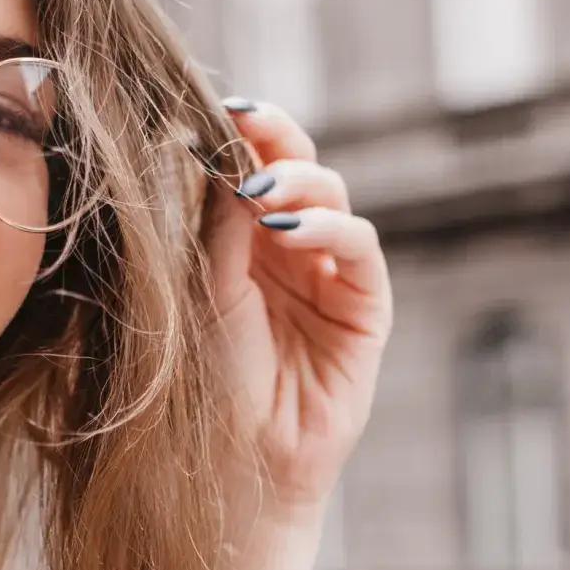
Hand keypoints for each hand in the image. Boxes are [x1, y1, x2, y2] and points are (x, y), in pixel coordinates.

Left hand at [206, 101, 391, 514]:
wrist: (241, 463)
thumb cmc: (210, 385)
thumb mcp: (204, 292)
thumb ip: (217, 227)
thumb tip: (220, 154)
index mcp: (242, 240)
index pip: (252, 166)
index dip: (243, 133)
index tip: (220, 107)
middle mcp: (290, 249)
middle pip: (298, 168)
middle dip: (278, 137)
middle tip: (250, 122)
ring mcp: (331, 274)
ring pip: (333, 197)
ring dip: (300, 182)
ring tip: (264, 190)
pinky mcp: (366, 307)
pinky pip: (361, 249)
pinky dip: (331, 228)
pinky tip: (294, 230)